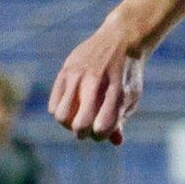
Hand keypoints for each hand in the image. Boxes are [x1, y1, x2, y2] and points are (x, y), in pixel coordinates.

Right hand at [50, 18, 146, 146]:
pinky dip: (60, 112)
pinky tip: (70, 107)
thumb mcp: (131, 96)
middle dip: (83, 133)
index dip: (101, 135)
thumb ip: (120, 120)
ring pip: (61, 116)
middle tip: (88, 127)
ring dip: (68, 124)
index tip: (103, 129)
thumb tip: (116, 143)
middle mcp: (96, 84)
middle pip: (79, 125)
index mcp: (117, 93)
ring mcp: (78, 76)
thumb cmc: (127, 74)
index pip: (102, 128)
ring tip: (77, 116)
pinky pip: (53, 104)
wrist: (120, 40)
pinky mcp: (65, 71)